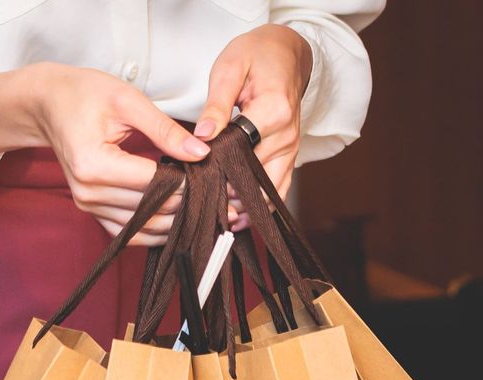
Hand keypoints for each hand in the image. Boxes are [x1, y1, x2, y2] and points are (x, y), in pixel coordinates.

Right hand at [0, 63, 212, 244]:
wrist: (49, 105)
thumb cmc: (84, 95)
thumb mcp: (128, 101)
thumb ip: (166, 130)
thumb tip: (201, 153)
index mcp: (94, 164)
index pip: (154, 184)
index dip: (190, 185)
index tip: (219, 182)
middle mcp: (88, 192)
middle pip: (152, 210)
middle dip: (190, 206)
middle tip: (224, 201)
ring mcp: (88, 206)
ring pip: (144, 228)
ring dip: (177, 224)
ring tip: (208, 213)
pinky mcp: (92, 212)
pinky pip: (130, 233)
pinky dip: (156, 230)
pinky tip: (179, 222)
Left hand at [194, 25, 312, 231]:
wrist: (285, 53)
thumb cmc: (254, 57)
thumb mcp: (228, 69)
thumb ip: (215, 105)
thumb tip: (202, 138)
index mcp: (273, 112)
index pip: (242, 155)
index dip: (218, 172)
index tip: (196, 183)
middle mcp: (286, 137)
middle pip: (256, 180)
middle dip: (229, 197)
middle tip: (201, 208)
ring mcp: (291, 150)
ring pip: (269, 193)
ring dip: (245, 207)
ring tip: (218, 218)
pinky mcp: (290, 157)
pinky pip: (278, 191)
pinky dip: (259, 206)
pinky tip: (239, 216)